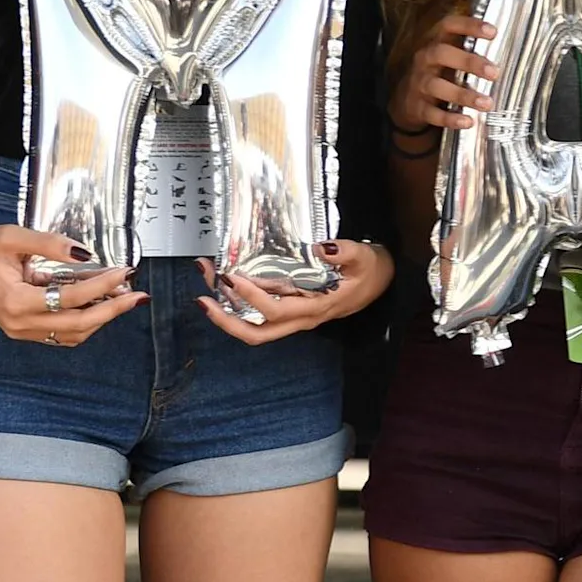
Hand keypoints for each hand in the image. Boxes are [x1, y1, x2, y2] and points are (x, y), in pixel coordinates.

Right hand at [0, 204, 142, 346]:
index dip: (103, 285)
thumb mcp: (13, 236)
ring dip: (101, 317)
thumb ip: (50, 244)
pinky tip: (99, 302)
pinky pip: (61, 333)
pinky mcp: (23, 329)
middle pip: (79, 324)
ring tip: (122, 296)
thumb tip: (85, 252)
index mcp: (15, 301)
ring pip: (73, 333)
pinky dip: (84, 321)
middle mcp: (18, 323)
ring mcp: (20, 330)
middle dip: (113, 309)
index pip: (71, 298)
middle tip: (138, 295)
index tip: (125, 272)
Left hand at [201, 241, 392, 343]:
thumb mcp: (364, 258)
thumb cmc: (371, 271)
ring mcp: (295, 318)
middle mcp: (301, 319)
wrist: (380, 284)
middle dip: (225, 321)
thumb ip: (345, 252)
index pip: (277, 310)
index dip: (252, 297)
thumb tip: (320, 247)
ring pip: (254, 328)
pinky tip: (225, 288)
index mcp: (317, 308)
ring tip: (204, 290)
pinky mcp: (291, 312)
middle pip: (257, 334)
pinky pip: (259, 317)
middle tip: (201, 299)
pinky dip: (237, 307)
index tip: (233, 277)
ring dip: (226, 314)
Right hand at [394, 13, 496, 132]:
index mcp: (436, 42)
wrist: (406, 100)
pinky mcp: (417, 107)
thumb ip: (472, 49)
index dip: (469, 25)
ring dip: (463, 94)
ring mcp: (419, 83)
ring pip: (436, 85)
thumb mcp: (451, 56)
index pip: (448, 26)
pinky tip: (468, 122)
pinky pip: (432, 113)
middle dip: (468, 61)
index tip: (492, 31)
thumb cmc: (440, 72)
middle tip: (494, 72)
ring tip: (487, 103)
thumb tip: (513, 45)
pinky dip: (450, 118)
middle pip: (441, 53)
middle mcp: (425, 60)